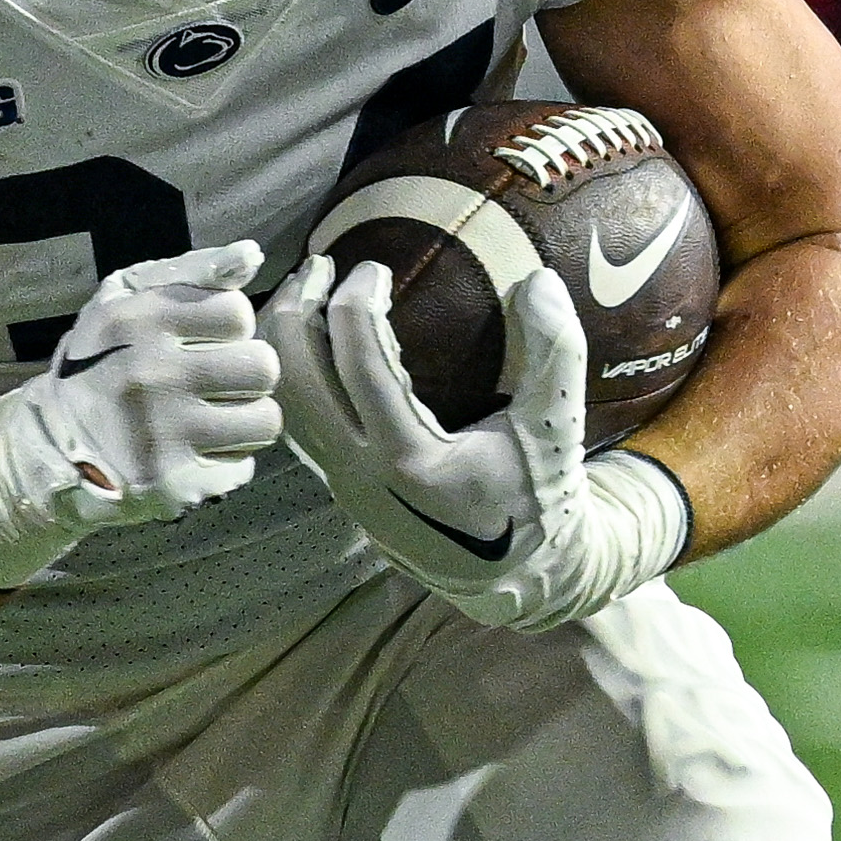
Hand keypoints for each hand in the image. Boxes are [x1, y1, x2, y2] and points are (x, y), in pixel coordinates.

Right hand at [0, 243, 285, 590]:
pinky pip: (242, 468)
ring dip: (244, 421)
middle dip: (246, 376)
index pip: (237, 313)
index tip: (202, 342)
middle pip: (261, 367)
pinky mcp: (171, 485)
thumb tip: (250, 255)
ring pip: (263, 421)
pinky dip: (224, 463)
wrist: (50, 446)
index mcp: (138, 322)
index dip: (228, 329)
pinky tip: (192, 454)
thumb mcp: (126, 300)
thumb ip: (191, 271)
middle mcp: (149, 375)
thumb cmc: (102, 362)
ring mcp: (160, 435)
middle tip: (215, 385)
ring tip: (211, 419)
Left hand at [274, 251, 691, 632]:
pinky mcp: (335, 486)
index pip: (360, 365)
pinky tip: (308, 339)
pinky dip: (291, 373)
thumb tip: (539, 279)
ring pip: (283, 404)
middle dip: (295, 312)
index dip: (355, 303)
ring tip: (303, 292)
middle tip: (315, 265)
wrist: (512, 574)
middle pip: (294, 380)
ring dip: (283, 343)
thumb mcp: (557, 428)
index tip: (372, 267)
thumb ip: (555, 353)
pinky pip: (293, 422)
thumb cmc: (536, 497)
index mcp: (410, 461)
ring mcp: (339, 484)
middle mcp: (359, 474)